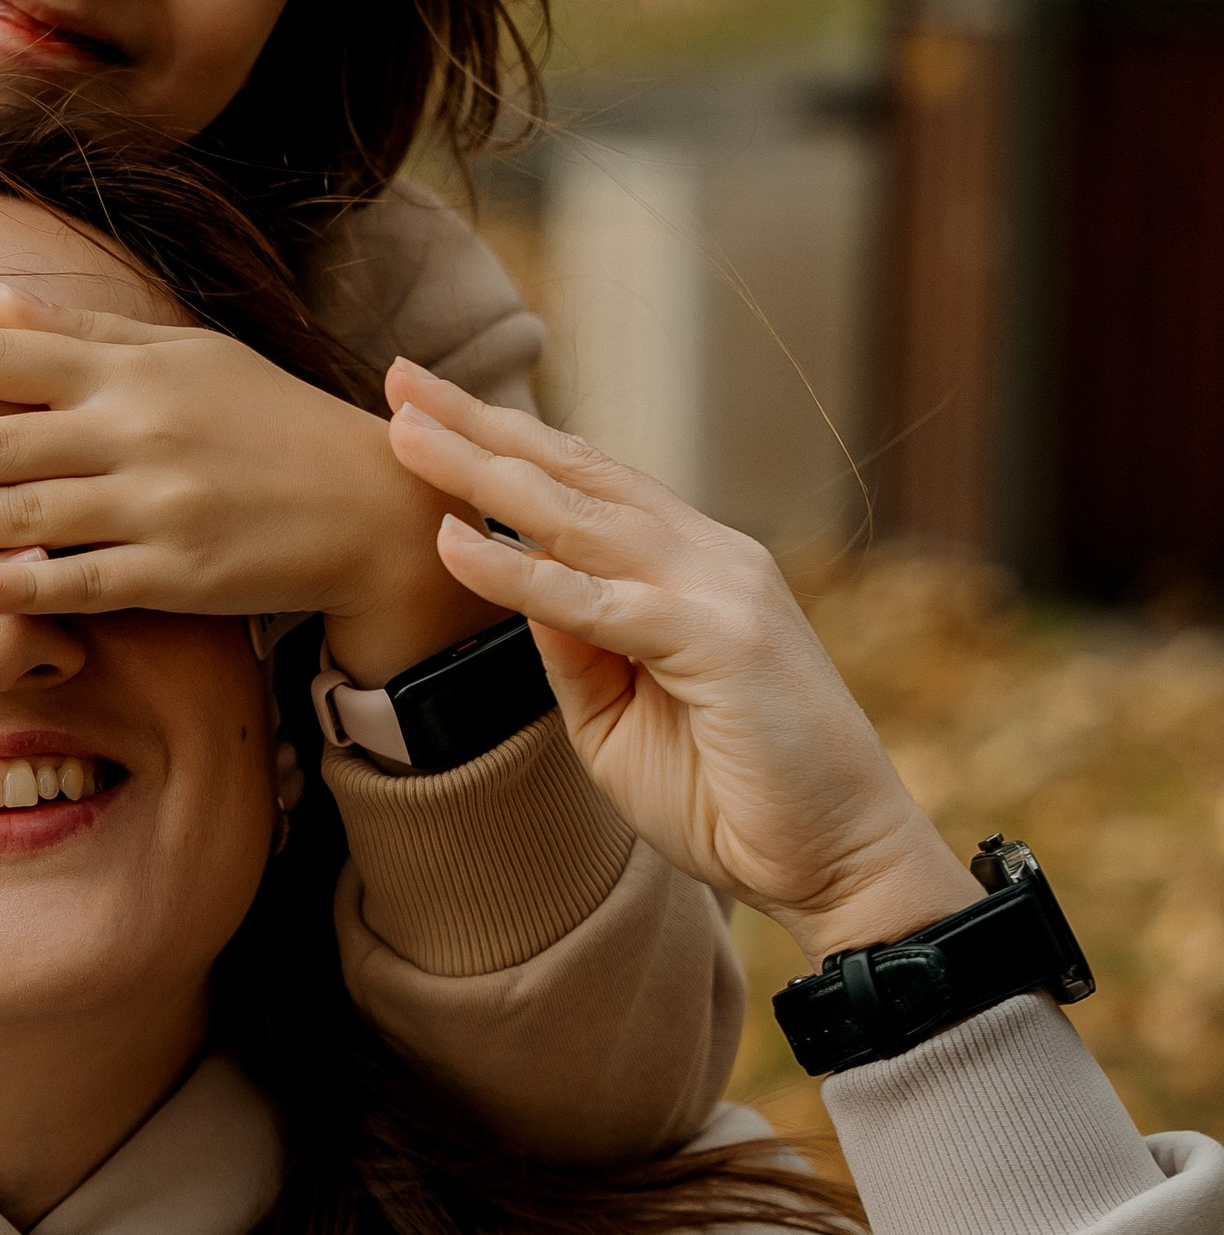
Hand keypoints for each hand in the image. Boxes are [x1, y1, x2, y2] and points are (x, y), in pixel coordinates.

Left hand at [0, 288, 495, 677]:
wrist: (366, 502)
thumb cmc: (266, 420)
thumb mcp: (185, 355)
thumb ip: (87, 332)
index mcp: (129, 370)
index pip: (1, 357)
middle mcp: (135, 429)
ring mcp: (156, 504)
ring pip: (21, 513)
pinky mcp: (180, 573)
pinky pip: (85, 580)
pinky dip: (22, 584)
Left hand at [383, 361, 980, 959]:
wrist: (836, 858)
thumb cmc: (732, 795)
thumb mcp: (619, 716)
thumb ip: (574, 648)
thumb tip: (517, 589)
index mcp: (690, 567)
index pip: (584, 486)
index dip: (505, 444)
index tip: (421, 410)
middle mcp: (707, 557)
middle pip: (575, 473)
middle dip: (480, 425)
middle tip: (397, 376)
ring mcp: (718, 587)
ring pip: (579, 516)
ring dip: (483, 470)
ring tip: (404, 430)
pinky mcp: (719, 637)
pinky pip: (594, 600)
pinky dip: (518, 572)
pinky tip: (451, 542)